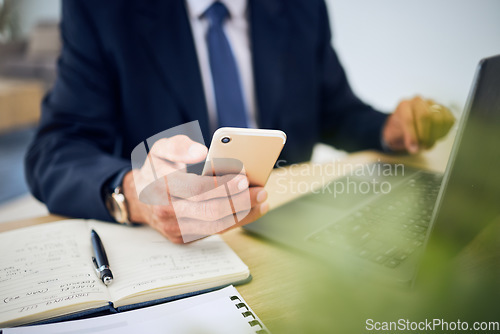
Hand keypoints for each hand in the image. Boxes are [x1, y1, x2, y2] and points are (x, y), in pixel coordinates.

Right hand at [122, 135, 268, 242]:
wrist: (137, 198)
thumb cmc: (155, 170)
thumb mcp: (159, 149)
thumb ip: (179, 146)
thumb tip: (201, 151)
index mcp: (161, 188)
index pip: (197, 189)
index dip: (223, 185)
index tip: (244, 177)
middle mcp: (167, 213)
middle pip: (211, 211)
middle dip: (240, 202)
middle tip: (261, 191)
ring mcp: (175, 229)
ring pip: (216, 226)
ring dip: (244, 214)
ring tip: (262, 201)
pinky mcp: (184, 239)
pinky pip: (215, 232)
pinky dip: (236, 221)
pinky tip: (251, 210)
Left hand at [382, 96, 454, 152]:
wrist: (405, 123)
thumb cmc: (400, 128)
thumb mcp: (395, 134)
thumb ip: (403, 139)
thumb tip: (415, 148)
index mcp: (404, 105)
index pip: (408, 119)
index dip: (412, 135)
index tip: (414, 148)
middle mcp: (418, 102)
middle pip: (426, 116)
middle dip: (425, 135)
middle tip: (423, 146)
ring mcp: (432, 104)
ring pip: (439, 119)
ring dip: (435, 135)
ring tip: (428, 144)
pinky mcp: (444, 109)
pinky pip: (449, 121)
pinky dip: (444, 132)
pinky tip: (436, 137)